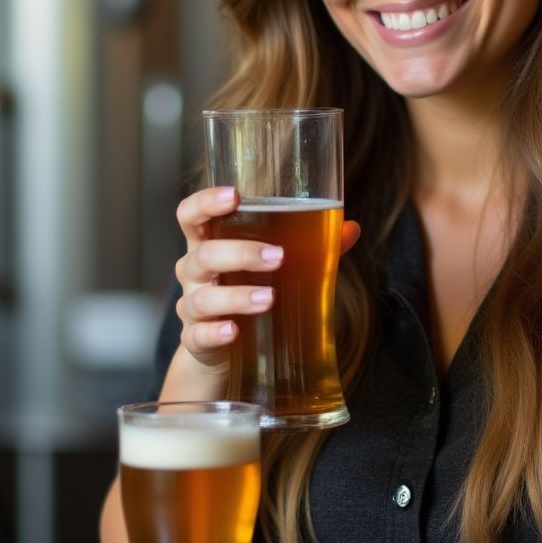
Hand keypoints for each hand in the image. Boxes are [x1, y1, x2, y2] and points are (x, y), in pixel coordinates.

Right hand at [174, 186, 360, 373]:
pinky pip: (199, 335)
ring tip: (270, 297)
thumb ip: (311, 246)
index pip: (191, 215)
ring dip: (237, 296)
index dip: (205, 202)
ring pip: (203, 298)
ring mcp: (192, 306)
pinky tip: (234, 331)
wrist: (223, 346)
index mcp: (208, 243)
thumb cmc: (246, 287)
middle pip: (204, 255)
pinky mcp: (196, 339)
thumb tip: (350, 228)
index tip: (234, 196)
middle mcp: (193, 272)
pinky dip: (216, 333)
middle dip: (241, 253)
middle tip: (278, 257)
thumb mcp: (273, 265)